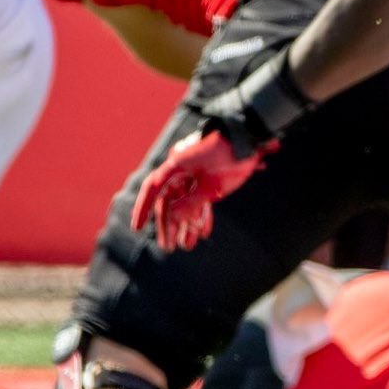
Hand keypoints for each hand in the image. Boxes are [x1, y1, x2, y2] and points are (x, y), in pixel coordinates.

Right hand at [129, 130, 271, 252]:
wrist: (251, 141)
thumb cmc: (230, 158)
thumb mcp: (213, 183)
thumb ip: (191, 201)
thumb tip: (171, 218)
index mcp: (177, 165)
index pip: (153, 188)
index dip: (142, 208)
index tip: (137, 228)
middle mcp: (182, 172)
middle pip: (169, 202)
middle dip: (169, 226)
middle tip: (168, 247)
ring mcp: (195, 178)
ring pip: (185, 205)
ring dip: (186, 225)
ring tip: (187, 246)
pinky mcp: (209, 183)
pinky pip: (200, 203)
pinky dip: (201, 217)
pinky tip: (203, 233)